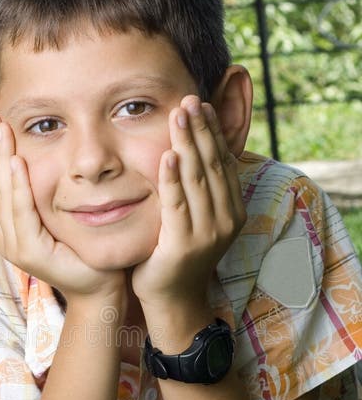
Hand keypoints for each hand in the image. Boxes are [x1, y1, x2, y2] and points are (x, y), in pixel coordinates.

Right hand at [0, 116, 125, 301]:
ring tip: (2, 133)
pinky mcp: (30, 253)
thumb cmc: (84, 247)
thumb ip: (42, 191)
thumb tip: (33, 157)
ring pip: (1, 196)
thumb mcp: (57, 213)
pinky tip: (19, 163)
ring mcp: (15, 247)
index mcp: (7, 227)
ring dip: (1, 162)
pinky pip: (20, 213)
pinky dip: (18, 187)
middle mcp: (5, 237)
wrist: (101, 285)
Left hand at [132, 96, 245, 313]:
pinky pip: (177, 203)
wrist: (172, 300)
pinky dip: (172, 178)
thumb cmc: (176, 256)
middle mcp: (226, 219)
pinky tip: (168, 154)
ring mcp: (207, 232)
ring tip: (179, 115)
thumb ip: (197, 190)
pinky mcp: (183, 243)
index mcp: (232, 210)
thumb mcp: (194, 218)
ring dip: (187, 143)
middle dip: (201, 129)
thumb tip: (191, 152)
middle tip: (189, 99)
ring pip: (197, 179)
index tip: (202, 104)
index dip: (213, 132)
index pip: (223, 162)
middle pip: (212, 164)